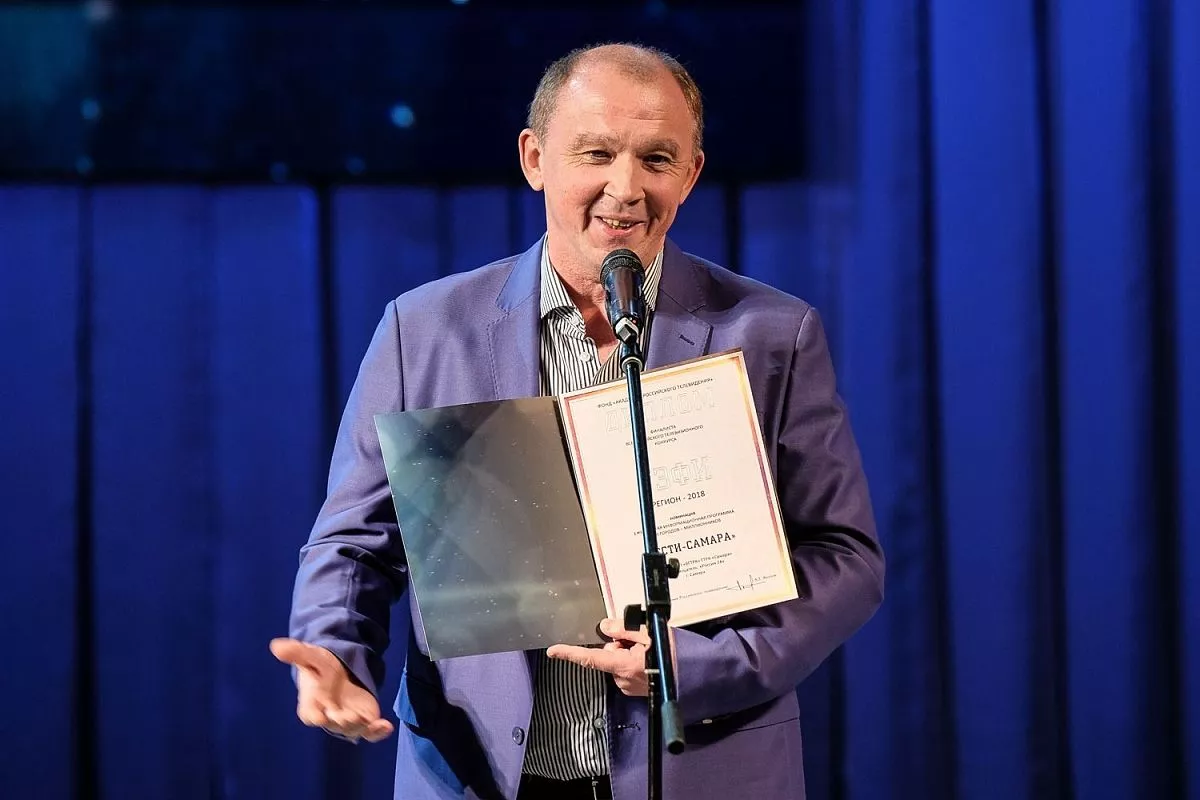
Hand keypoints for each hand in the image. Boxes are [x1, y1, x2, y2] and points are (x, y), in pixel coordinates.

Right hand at [269, 638, 393, 742]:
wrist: (340, 670)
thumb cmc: (322, 666)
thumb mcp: (311, 656)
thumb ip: (297, 653)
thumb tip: (276, 645)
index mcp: (311, 703)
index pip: (309, 714)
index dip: (314, 716)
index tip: (318, 717)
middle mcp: (328, 715)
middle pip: (334, 724)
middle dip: (341, 721)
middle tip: (349, 716)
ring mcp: (348, 719)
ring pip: (353, 729)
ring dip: (360, 726)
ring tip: (368, 720)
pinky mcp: (365, 719)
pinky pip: (371, 732)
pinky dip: (378, 733)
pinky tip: (386, 727)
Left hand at [546, 618, 676, 696]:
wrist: (699, 676)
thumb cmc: (676, 655)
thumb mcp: (650, 633)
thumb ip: (625, 629)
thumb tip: (606, 627)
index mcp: (623, 666)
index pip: (590, 659)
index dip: (570, 654)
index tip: (553, 651)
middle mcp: (623, 680)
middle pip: (609, 657)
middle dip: (619, 645)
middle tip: (640, 639)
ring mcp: (632, 688)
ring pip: (619, 664)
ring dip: (628, 654)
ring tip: (650, 649)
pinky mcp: (640, 691)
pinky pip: (629, 673)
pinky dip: (636, 664)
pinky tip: (653, 660)